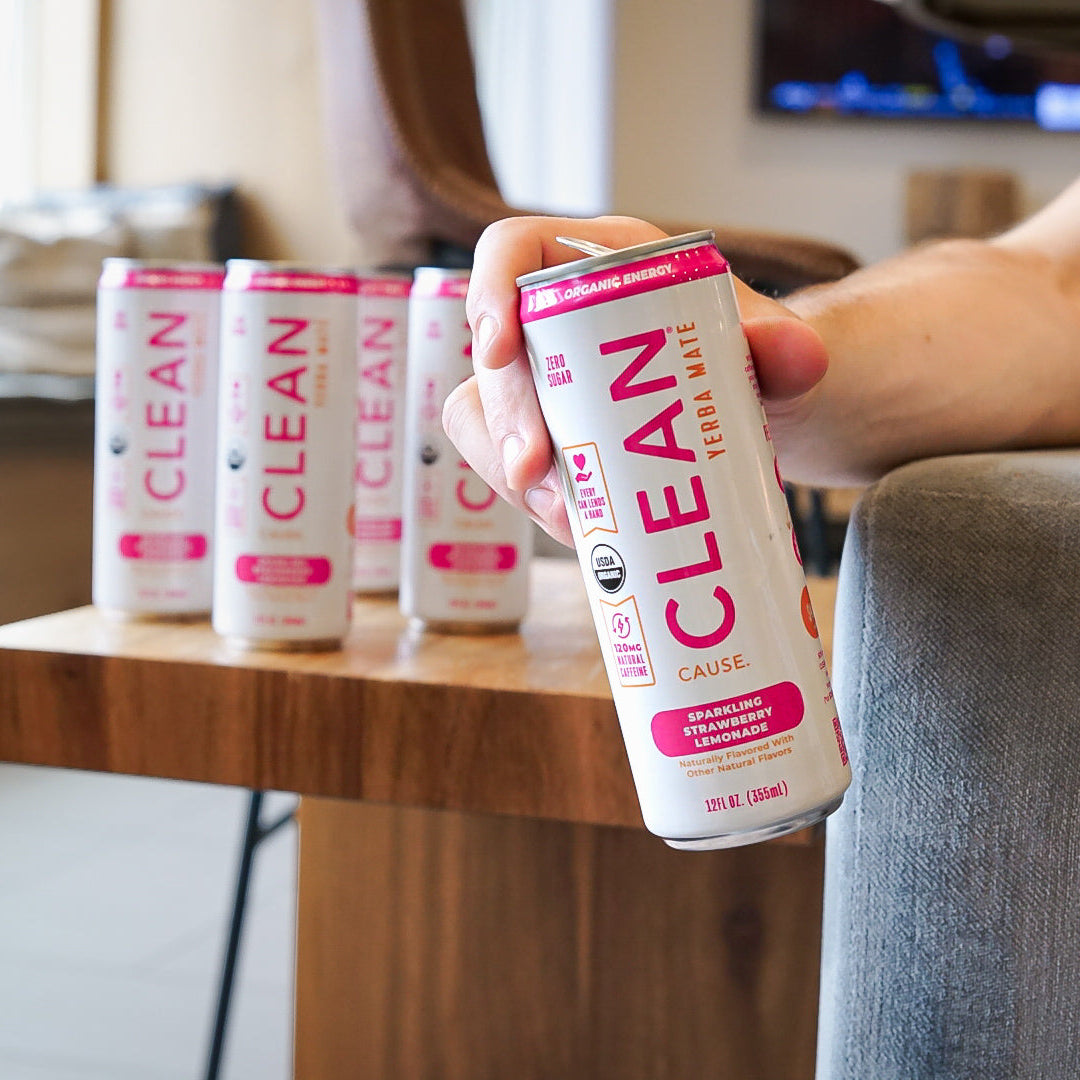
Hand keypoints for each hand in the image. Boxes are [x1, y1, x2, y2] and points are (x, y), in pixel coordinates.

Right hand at [442, 215, 829, 545]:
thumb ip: (786, 347)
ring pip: (487, 415)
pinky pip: (513, 461)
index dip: (490, 290)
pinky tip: (576, 525)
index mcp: (602, 267)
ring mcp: (548, 380)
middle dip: (505, 417)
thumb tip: (796, 356)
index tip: (499, 349)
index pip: (516, 250)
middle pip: (495, 353)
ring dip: (510, 469)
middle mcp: (560, 318)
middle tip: (538, 472)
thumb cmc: (756, 362)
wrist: (764, 414)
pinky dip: (534, 498)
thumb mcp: (775, 351)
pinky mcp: (550, 434)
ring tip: (566, 514)